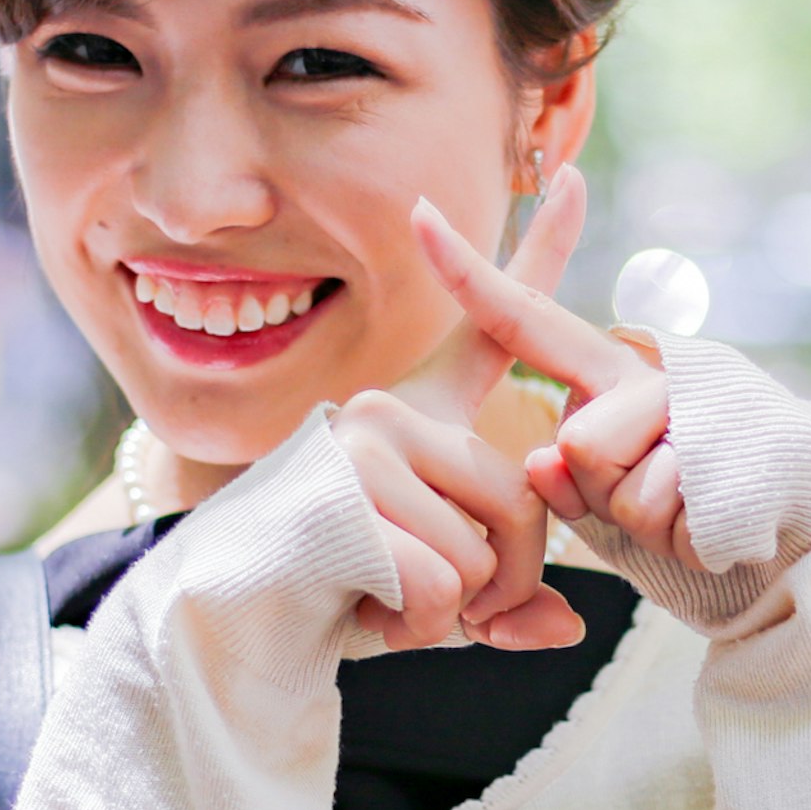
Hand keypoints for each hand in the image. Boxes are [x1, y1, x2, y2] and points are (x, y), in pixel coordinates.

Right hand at [331, 167, 591, 652]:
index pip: (492, 327)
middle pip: (523, 503)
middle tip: (430, 604)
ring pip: (482, 553)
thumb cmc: (335, 602)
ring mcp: (363, 442)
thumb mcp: (439, 599)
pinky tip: (360, 606)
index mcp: (417, 415)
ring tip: (381, 598)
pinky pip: (442, 583)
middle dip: (501, 584)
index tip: (577, 179)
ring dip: (450, 612)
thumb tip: (568, 626)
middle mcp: (390, 409)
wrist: (234, 631)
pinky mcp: (344, 490)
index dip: (539, 253)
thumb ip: (506, 600)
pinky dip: (414, 627)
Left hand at [409, 175, 697, 571]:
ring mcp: (692, 402)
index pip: (524, 317)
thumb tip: (548, 458)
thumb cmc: (685, 506)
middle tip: (658, 495)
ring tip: (688, 506)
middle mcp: (646, 370)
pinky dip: (685, 534)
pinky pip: (666, 509)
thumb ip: (568, 475)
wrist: (797, 515)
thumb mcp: (612, 493)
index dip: (467, 271)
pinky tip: (716, 516)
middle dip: (606, 496)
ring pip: (620, 483)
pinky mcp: (729, 444)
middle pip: (581, 445)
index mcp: (607, 369)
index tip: (417, 215)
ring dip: (646, 519)